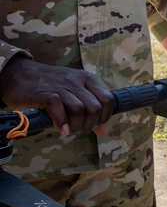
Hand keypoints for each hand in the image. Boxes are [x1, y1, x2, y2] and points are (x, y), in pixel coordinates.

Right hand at [0, 57, 114, 135]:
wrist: (18, 75)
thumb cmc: (48, 86)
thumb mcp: (72, 94)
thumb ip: (89, 111)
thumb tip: (104, 131)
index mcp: (86, 79)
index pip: (108, 99)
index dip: (105, 116)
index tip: (95, 124)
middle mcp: (76, 81)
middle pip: (95, 107)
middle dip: (90, 124)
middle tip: (80, 129)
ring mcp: (61, 86)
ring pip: (79, 109)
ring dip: (76, 126)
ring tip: (69, 130)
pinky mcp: (45, 93)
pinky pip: (59, 108)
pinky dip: (62, 122)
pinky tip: (61, 128)